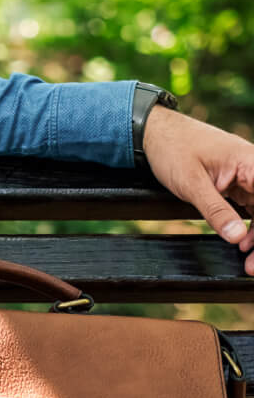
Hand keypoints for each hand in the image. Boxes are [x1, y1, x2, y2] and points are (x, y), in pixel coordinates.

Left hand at [142, 105, 253, 272]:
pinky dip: (250, 228)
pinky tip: (242, 244)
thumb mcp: (190, 183)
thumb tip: (237, 237)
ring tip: (248, 263)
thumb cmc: (171, 148)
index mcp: (250, 163)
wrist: (153, 131)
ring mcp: (248, 177)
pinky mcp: (239, 184)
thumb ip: (215, 210)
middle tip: (253, 266)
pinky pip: (253, 209)